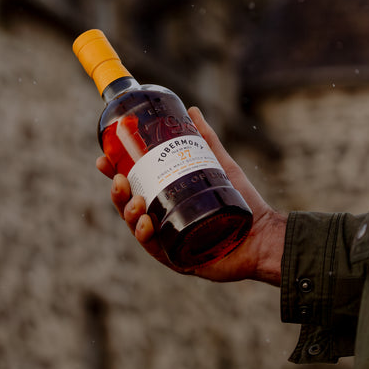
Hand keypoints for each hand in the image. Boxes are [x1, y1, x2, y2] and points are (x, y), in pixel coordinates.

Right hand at [96, 106, 285, 284]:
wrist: (264, 233)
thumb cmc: (243, 202)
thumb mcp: (221, 165)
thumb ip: (206, 139)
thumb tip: (192, 110)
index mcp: (166, 200)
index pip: (133, 186)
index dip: (114, 173)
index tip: (103, 159)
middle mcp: (163, 220)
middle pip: (128, 207)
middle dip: (117, 193)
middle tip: (117, 178)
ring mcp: (168, 240)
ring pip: (136, 227)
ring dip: (128, 212)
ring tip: (135, 200)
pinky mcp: (177, 258)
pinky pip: (155, 248)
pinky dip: (145, 236)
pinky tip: (145, 223)